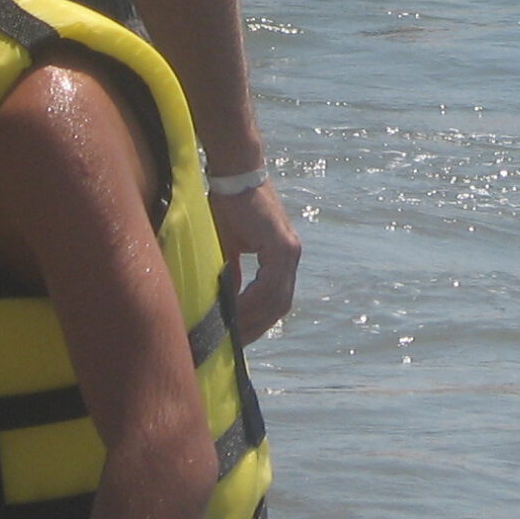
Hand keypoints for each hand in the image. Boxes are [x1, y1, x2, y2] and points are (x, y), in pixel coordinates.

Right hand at [211, 175, 301, 343]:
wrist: (234, 174)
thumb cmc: (229, 206)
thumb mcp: (230, 247)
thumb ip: (233, 274)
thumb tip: (228, 301)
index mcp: (281, 257)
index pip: (275, 300)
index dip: (259, 322)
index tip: (237, 337)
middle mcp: (291, 256)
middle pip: (279, 306)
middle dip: (257, 328)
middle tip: (233, 344)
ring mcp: (289, 251)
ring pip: (276, 298)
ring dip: (252, 319)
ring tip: (229, 332)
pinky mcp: (281, 245)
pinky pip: (269, 284)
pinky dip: (252, 301)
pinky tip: (234, 311)